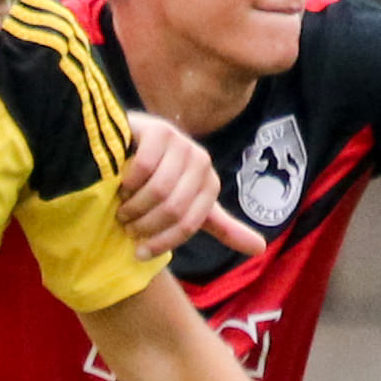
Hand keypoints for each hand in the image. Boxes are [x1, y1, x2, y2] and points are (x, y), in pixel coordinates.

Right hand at [116, 112, 259, 257]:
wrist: (125, 149)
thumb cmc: (157, 183)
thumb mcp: (193, 207)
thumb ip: (223, 228)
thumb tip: (261, 249)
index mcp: (210, 184)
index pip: (188, 225)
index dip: (160, 243)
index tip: (140, 252)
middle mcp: (200, 161)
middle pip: (173, 209)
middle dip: (143, 225)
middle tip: (125, 225)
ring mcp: (181, 142)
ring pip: (158, 190)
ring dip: (132, 206)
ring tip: (121, 207)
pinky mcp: (159, 129)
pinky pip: (144, 166)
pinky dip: (127, 181)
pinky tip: (119, 182)